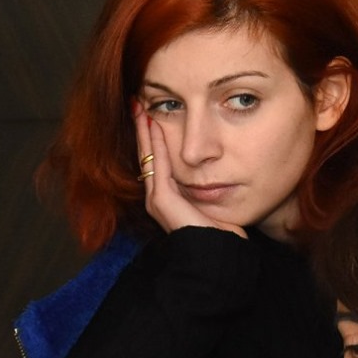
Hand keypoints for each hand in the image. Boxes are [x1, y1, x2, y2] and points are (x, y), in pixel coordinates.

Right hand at [134, 112, 245, 237]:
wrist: (216, 255)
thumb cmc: (220, 233)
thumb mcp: (212, 201)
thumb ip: (207, 184)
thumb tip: (217, 167)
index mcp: (167, 197)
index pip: (156, 160)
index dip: (153, 136)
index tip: (151, 114)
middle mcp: (156, 197)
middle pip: (146, 155)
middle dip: (142, 128)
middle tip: (137, 103)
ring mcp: (156, 199)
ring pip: (147, 157)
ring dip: (144, 130)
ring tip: (140, 107)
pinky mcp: (161, 200)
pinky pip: (158, 165)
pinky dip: (155, 143)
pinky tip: (154, 124)